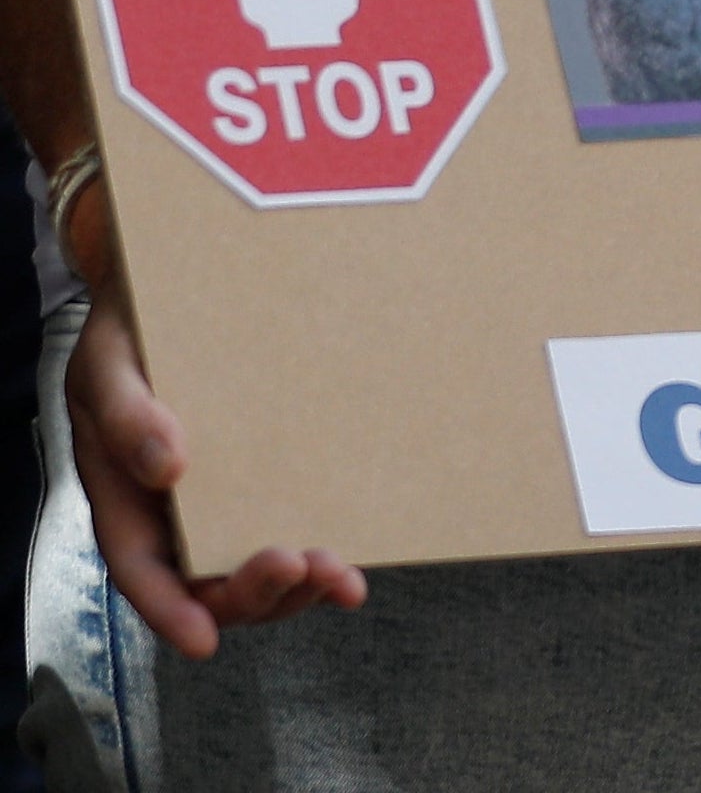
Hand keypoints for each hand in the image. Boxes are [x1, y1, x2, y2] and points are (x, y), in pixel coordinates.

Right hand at [65, 295, 365, 653]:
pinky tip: (353, 564)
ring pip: (253, 571)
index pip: (141, 572)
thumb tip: (167, 468)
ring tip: (340, 578)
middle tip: (296, 566)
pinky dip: (319, 558)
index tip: (203, 641)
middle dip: (252, 593)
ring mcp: (224, 505)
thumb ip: (128, 416)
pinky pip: (291, 529)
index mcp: (124, 500)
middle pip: (206, 584)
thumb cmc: (129, 336)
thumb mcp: (109, 367)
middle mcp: (174, 517)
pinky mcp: (270, 482)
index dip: (169, 611)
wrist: (170, 297)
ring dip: (296, 587)